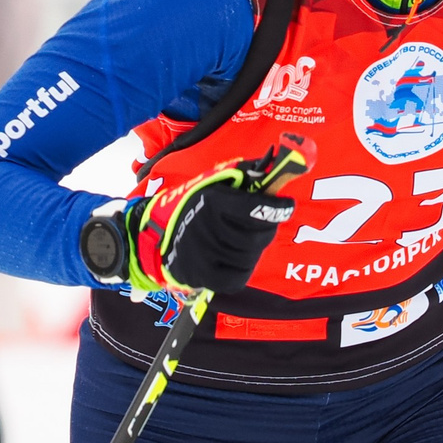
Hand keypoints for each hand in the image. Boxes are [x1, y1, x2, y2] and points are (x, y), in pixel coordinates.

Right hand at [126, 165, 297, 295]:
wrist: (156, 233)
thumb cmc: (194, 204)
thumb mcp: (213, 181)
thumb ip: (244, 173)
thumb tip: (272, 166)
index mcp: (212, 200)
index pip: (257, 207)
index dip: (278, 208)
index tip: (286, 206)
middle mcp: (208, 227)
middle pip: (259, 235)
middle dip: (265, 228)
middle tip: (258, 224)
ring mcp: (204, 254)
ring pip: (251, 256)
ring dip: (252, 248)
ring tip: (239, 239)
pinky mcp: (202, 276)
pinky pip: (239, 276)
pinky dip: (241, 268)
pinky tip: (233, 257)